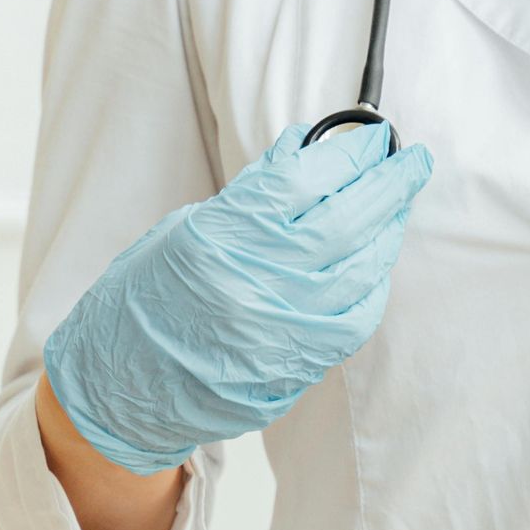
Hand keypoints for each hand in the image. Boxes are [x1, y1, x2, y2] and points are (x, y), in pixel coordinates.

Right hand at [42, 119, 433, 473]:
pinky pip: (356, 321)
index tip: (371, 138)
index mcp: (217, 238)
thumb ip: (249, 198)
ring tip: (399, 205)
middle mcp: (253, 282)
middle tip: (412, 160)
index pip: (302, 181)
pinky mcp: (295, 366)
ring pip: (361, 271)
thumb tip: (303, 154)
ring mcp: (280, 330)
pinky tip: (377, 263)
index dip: (346, 155)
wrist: (118, 391)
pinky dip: (373, 286)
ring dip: (388, 232)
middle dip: (388, 185)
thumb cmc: (141, 303)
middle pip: (345, 221)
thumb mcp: (181, 231)